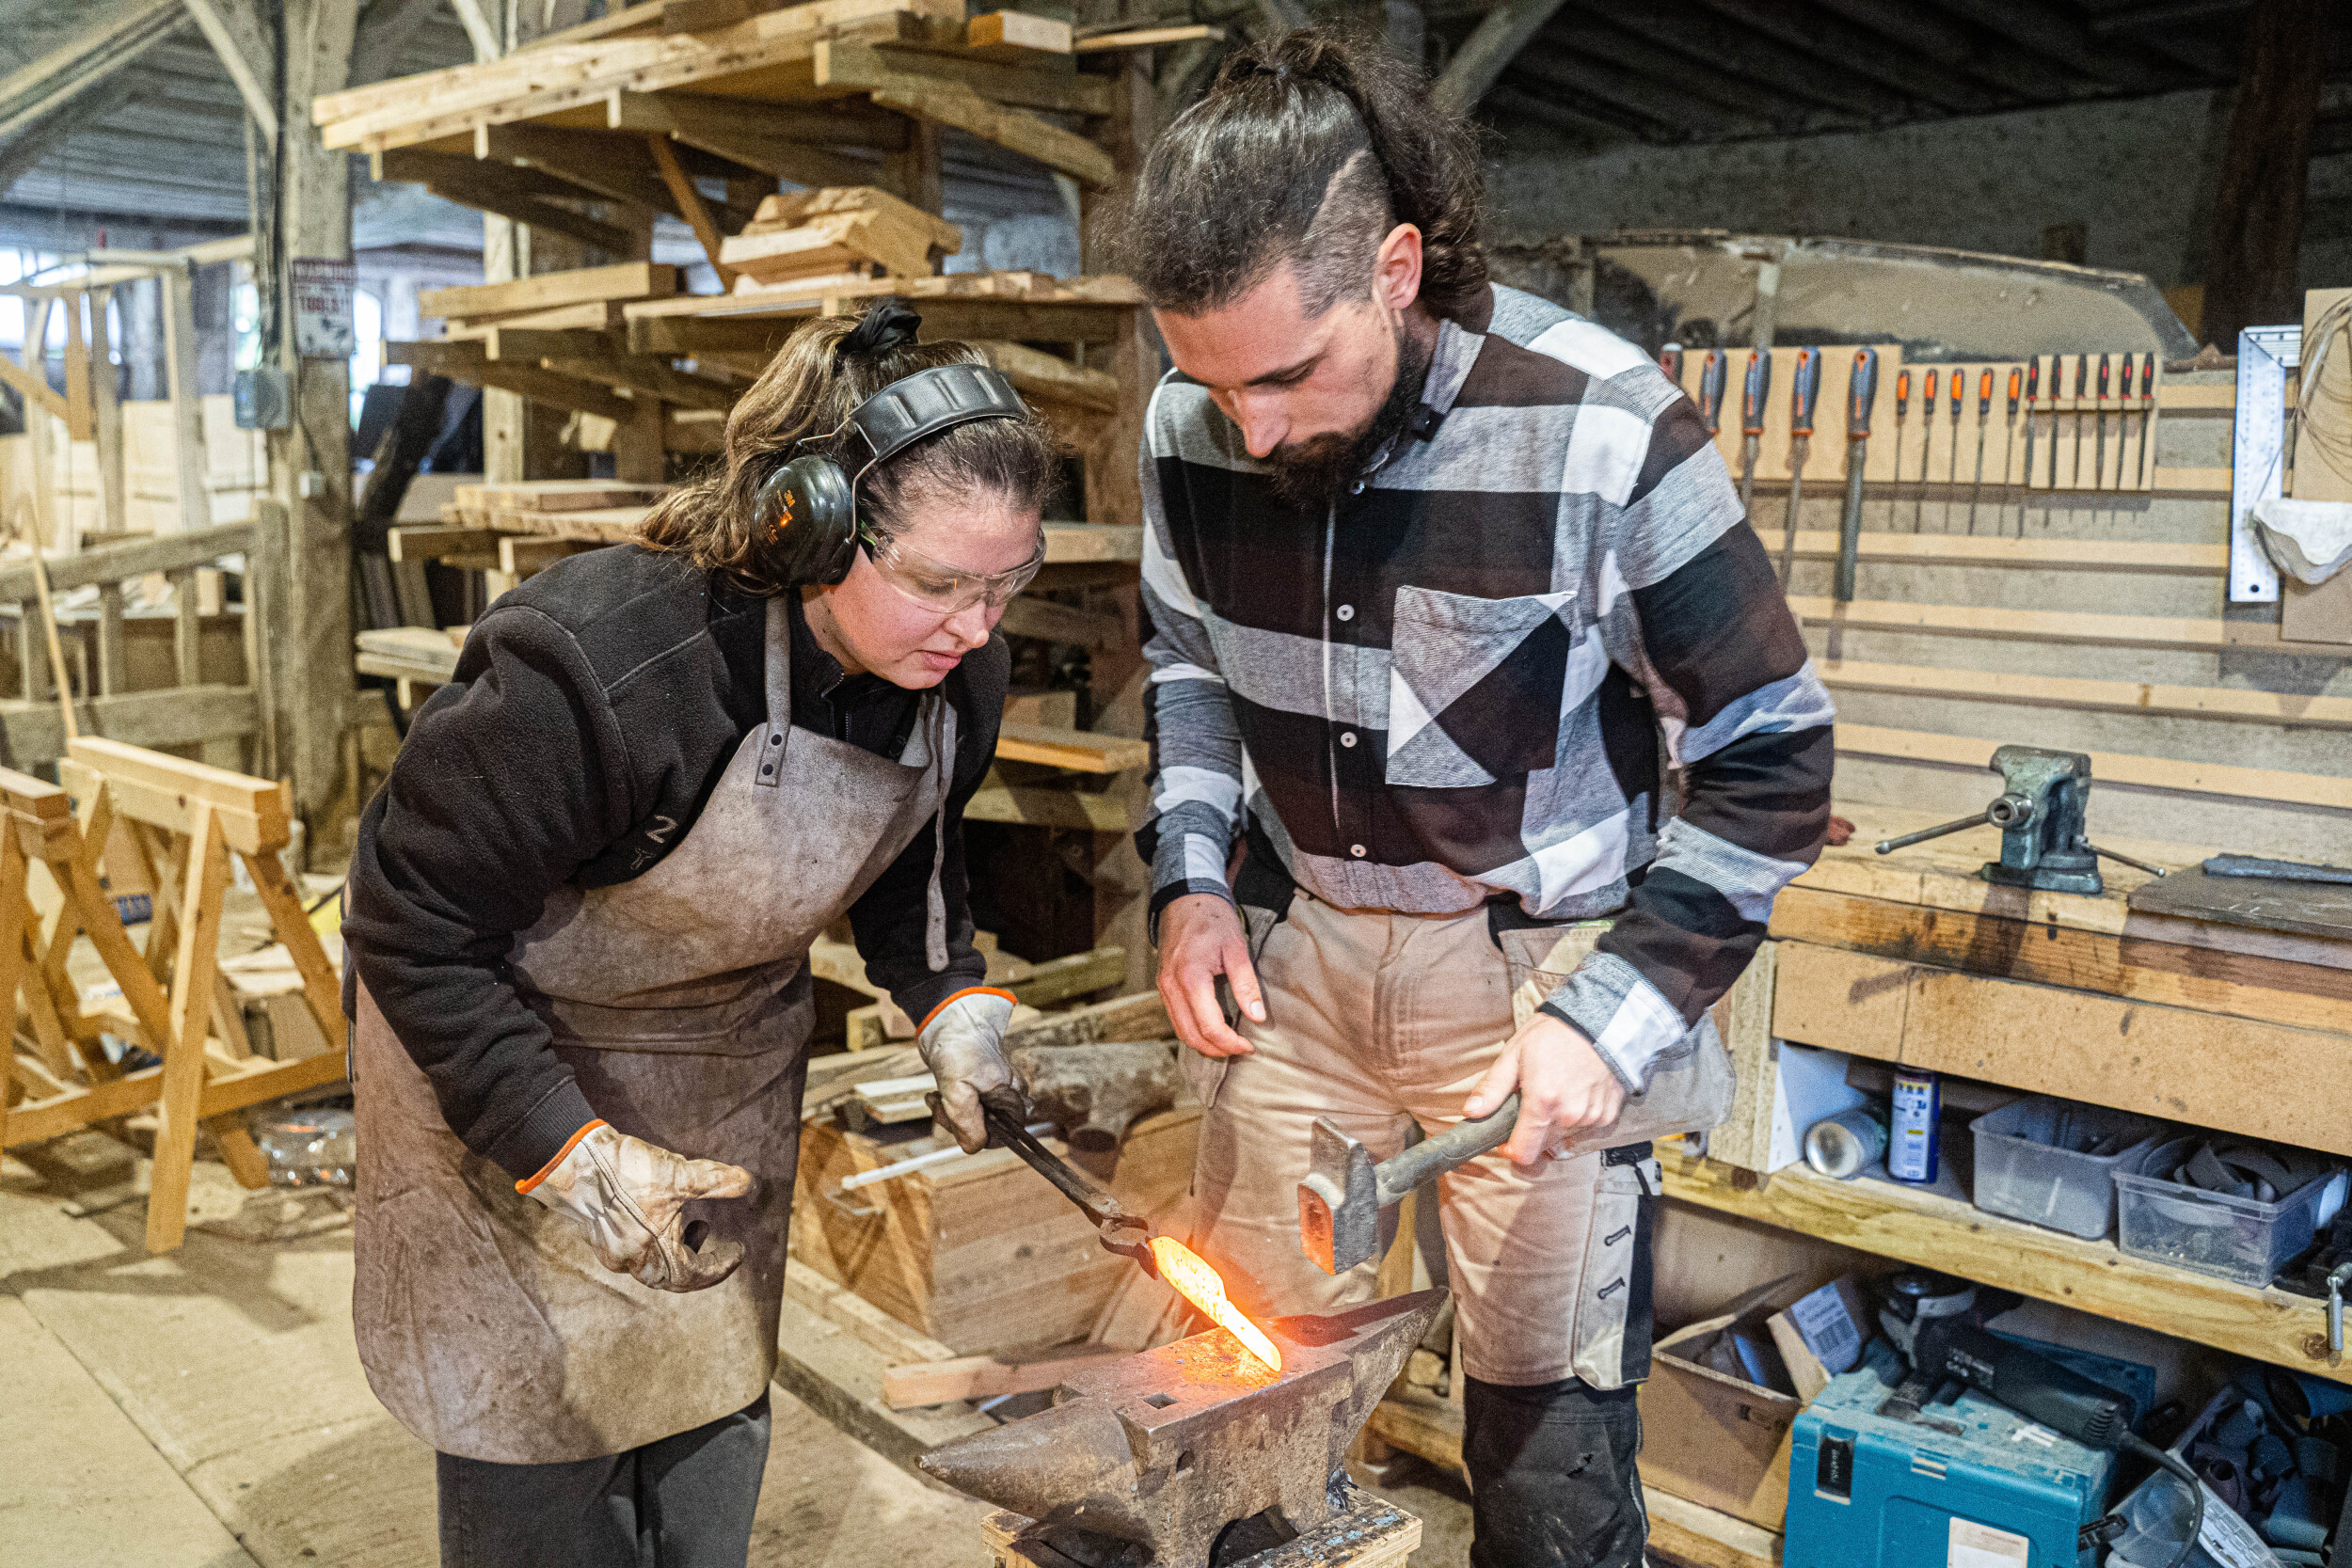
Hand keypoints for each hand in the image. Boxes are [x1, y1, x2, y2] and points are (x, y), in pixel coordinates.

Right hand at [524, 1124, 753, 1291]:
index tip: (738, 1253)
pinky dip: (656, 1239)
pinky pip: (634, 1249)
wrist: (572, 1161)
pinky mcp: (597, 1234)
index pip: (694, 1277)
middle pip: (671, 1278)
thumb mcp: (679, 1175)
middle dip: (699, 1263)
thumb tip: (747, 1182)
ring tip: (699, 1224)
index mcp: (653, 1255)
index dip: (720, 1267)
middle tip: (719, 1246)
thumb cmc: (624, 1172)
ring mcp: (610, 1250)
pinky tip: (663, 1212)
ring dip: (679, 1249)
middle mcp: (629, 1261)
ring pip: (651, 1264)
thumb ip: (716, 1181)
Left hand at [918, 988, 1015, 1152]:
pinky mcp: (981, 1084)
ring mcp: (995, 1089)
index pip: (1000, 1136)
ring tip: (935, 1096)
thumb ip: (967, 1123)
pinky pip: (966, 1105)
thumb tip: (974, 1147)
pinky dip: (949, 1102)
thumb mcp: (958, 1092)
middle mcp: (1009, 1095)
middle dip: (957, 1121)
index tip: (954, 1121)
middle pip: (985, 1128)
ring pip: (972, 1117)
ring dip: (950, 1112)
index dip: (975, 1135)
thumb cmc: (958, 1051)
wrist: (949, 1018)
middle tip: (939, 1104)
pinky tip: (938, 1092)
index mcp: (1012, 1098)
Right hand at [1155, 893, 1263, 1058]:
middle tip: (1240, 1049)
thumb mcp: (1236, 947)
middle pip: (1191, 1035)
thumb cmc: (1213, 919)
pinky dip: (1193, 1030)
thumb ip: (1246, 983)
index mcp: (1190, 978)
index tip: (1249, 1046)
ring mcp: (1163, 987)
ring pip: (1180, 1030)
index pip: (1209, 1026)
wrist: (1185, 899)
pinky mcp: (1163, 985)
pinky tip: (1212, 1028)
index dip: (1230, 1043)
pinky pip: (1175, 1017)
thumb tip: (1257, 1016)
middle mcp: (1171, 986)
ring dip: (1204, 1043)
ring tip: (1228, 1043)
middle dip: (1217, 1049)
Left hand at [1464, 1014, 1627, 1166]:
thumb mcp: (1514, 1054)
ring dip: (1556, 1125)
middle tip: (1534, 1103)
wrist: (1598, 1022)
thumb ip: (1492, 1088)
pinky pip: (1586, 1130)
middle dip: (1534, 1131)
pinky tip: (1575, 1095)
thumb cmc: (1553, 1034)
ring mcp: (1592, 1116)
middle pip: (1543, 1145)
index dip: (1512, 1150)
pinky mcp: (1608, 1115)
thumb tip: (1471, 1112)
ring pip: (1564, 1137)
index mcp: (1543, 1102)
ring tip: (1556, 1094)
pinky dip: (1577, 1120)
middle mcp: (1569, 1115)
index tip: (1508, 1140)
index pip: (1524, 1153)